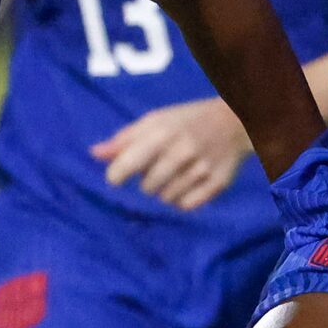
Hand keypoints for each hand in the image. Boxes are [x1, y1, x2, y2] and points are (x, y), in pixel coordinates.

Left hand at [93, 98, 252, 209]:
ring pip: (166, 199)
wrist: (234, 121)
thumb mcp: (154, 121)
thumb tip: (94, 154)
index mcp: (161, 132)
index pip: (127, 165)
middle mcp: (182, 151)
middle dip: (146, 183)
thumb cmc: (184, 121)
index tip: (117, 178)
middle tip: (156, 171)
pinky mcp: (218, 183)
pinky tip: (187, 185)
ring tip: (174, 176)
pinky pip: (187, 206)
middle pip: (147, 188)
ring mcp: (202, 168)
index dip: (116, 176)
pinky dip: (182, 200)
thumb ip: (124, 139)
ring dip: (165, 192)